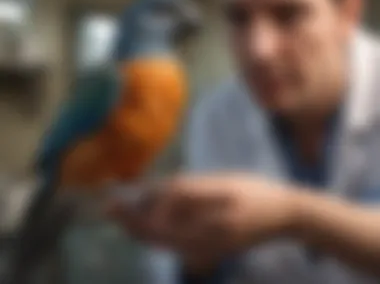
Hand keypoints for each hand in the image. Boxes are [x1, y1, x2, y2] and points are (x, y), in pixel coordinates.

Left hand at [107, 175, 299, 270]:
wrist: (283, 215)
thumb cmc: (254, 191)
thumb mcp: (221, 182)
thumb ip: (188, 188)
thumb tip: (156, 191)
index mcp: (205, 222)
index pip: (158, 221)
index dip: (134, 210)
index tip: (114, 200)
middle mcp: (201, 242)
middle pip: (155, 236)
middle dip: (129, 222)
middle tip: (109, 209)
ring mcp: (205, 250)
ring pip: (162, 244)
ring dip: (139, 230)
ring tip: (122, 215)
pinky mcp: (209, 251)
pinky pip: (174, 247)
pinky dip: (156, 235)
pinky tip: (149, 224)